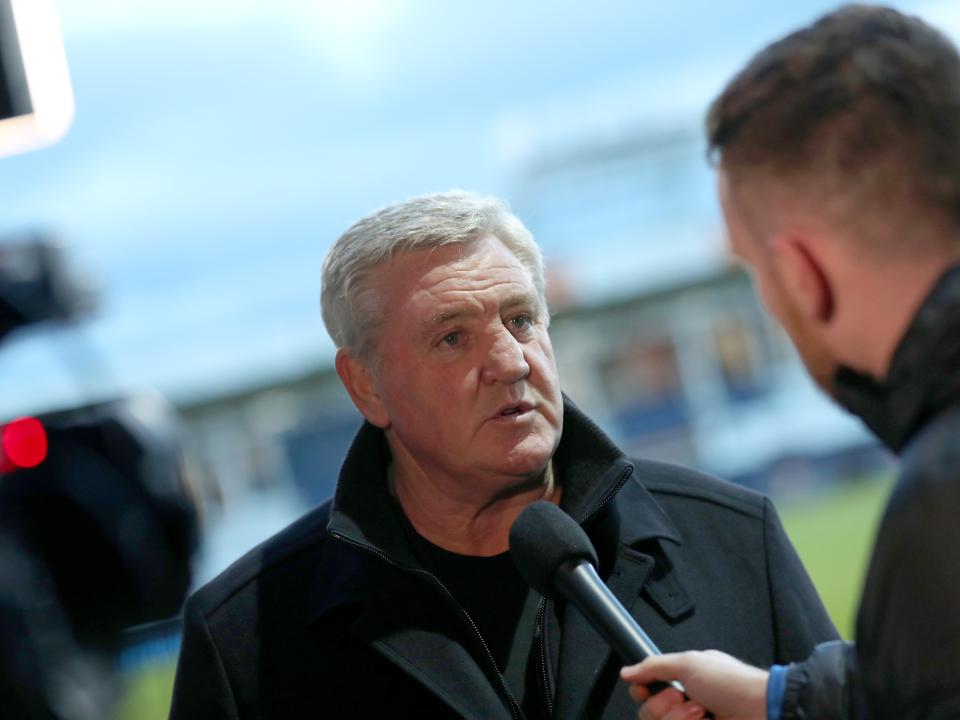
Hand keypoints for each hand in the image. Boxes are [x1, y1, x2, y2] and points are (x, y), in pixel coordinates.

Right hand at [621, 650, 767, 719]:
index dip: (640, 692)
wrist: (763, 710)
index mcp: (680, 681)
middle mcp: (683, 704)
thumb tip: (628, 671)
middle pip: (648, 713)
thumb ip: (654, 666)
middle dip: (665, 706)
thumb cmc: (732, 683)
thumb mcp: (689, 663)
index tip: (643, 690)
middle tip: (686, 698)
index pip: (644, 692)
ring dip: (680, 719)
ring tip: (703, 713)